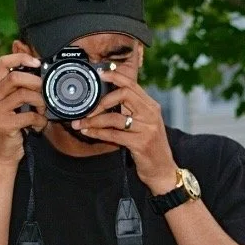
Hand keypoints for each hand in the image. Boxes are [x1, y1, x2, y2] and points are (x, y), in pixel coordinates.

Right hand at [0, 53, 47, 168]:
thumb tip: (37, 69)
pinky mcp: (4, 125)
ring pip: (24, 94)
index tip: (37, 62)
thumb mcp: (9, 105)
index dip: (21, 57)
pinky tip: (39, 126)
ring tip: (42, 111)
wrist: (1, 156)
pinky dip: (40, 121)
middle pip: (15, 76)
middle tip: (45, 92)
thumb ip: (17, 89)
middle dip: (36, 82)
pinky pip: (29, 115)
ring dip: (40, 102)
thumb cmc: (10, 129)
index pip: (2, 62)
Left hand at [71, 66, 177, 194]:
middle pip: (124, 94)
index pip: (132, 84)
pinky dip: (97, 133)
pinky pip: (113, 134)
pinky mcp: (140, 143)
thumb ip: (132, 111)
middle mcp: (150, 114)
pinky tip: (88, 133)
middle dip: (102, 101)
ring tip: (81, 124)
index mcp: (151, 106)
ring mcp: (147, 129)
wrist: (163, 170)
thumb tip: (108, 99)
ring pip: (114, 117)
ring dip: (93, 121)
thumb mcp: (145, 124)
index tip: (100, 75)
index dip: (115, 77)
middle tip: (88, 109)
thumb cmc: (151, 147)